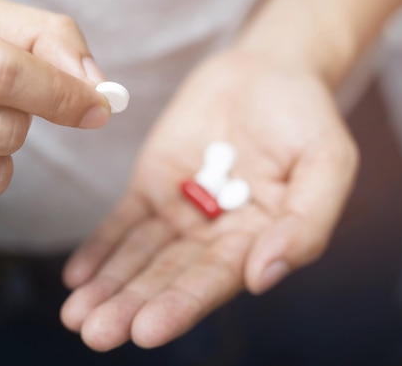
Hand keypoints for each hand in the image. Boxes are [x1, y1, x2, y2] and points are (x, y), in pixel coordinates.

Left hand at [61, 49, 358, 349]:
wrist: (267, 70)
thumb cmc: (306, 117)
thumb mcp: (326, 163)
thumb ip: (305, 222)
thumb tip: (262, 277)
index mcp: (258, 240)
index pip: (215, 279)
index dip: (181, 304)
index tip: (146, 330)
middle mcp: (215, 235)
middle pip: (169, 275)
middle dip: (132, 304)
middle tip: (94, 332)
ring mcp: (181, 210)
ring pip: (140, 255)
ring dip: (109, 285)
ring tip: (75, 315)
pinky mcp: (153, 184)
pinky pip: (125, 221)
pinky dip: (101, 246)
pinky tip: (78, 275)